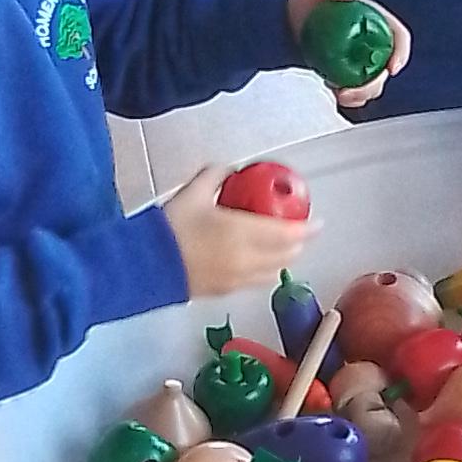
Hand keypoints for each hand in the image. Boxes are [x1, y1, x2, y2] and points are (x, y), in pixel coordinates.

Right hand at [163, 166, 313, 298]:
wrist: (143, 265)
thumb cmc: (168, 229)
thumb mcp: (193, 193)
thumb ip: (216, 176)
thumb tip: (229, 170)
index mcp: (242, 234)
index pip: (288, 233)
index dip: (307, 228)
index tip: (317, 222)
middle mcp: (246, 260)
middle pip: (287, 255)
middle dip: (298, 243)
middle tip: (298, 229)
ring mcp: (237, 279)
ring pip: (273, 271)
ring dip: (283, 258)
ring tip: (280, 244)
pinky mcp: (225, 291)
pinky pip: (256, 281)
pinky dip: (264, 269)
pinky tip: (255, 259)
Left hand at [285, 0, 410, 108]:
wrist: (287, 20)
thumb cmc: (308, 2)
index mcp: (376, 20)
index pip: (398, 37)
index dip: (401, 53)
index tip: (391, 68)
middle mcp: (372, 42)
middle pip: (385, 68)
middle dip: (375, 84)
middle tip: (353, 90)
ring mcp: (360, 60)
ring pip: (372, 84)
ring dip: (361, 95)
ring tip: (341, 94)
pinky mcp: (347, 75)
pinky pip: (355, 91)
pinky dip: (349, 98)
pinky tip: (335, 95)